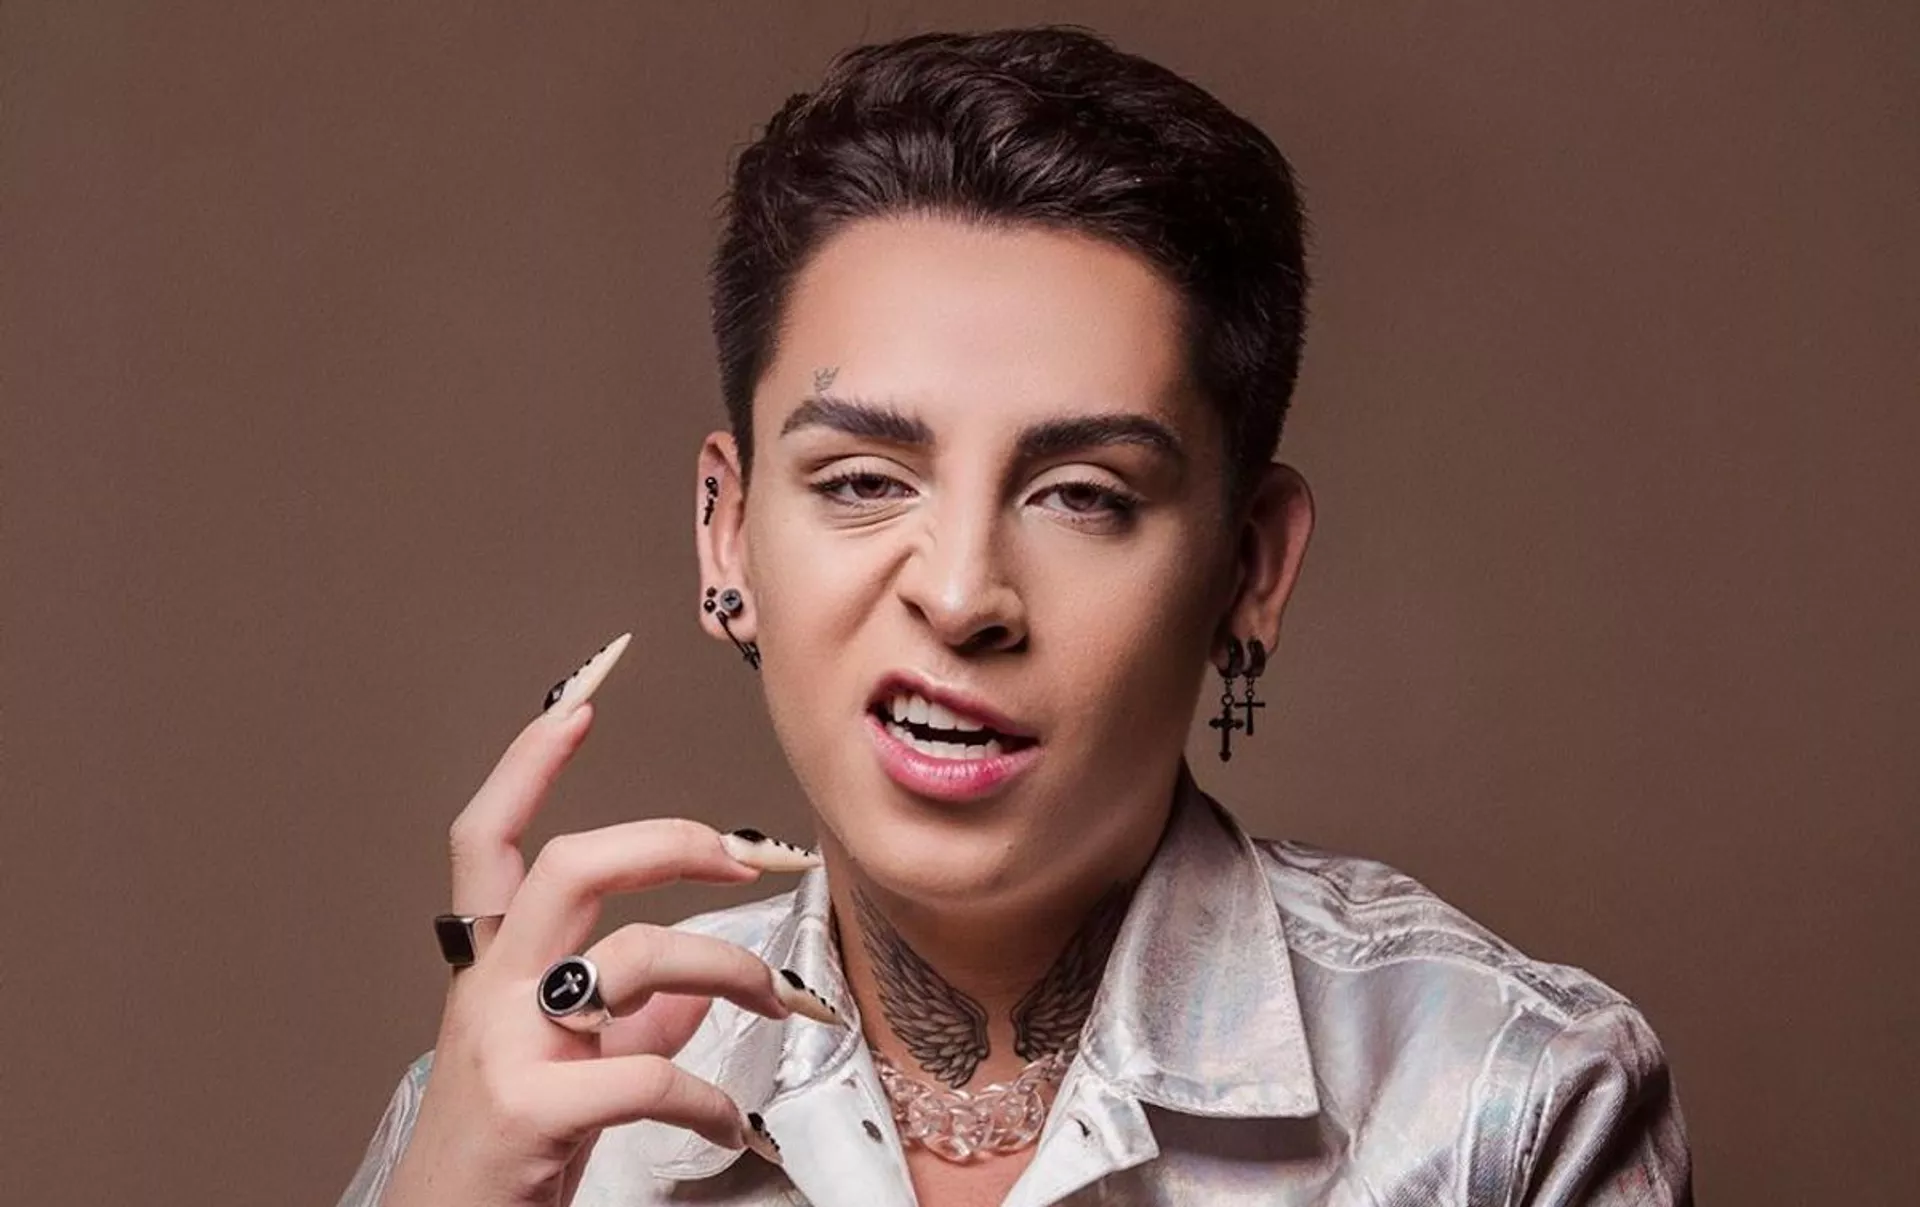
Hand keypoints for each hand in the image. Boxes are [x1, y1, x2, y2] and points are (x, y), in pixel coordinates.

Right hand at [380, 635, 821, 1206]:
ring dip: (731, 972)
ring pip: (635, 961)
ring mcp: (505, 1050)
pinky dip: (708, 1096)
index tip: (584, 695)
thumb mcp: (563, 1069)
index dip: (529, 762)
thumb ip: (629, 1020)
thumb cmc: (509, 1160)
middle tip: (749, 854)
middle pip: (572, 868)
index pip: (485, 838)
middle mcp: (487, 995)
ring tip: (782, 1004)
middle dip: (671, 841)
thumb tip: (697, 989)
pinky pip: (648, 1074)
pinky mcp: (533, 1113)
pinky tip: (728, 1122)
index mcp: (489, 970)